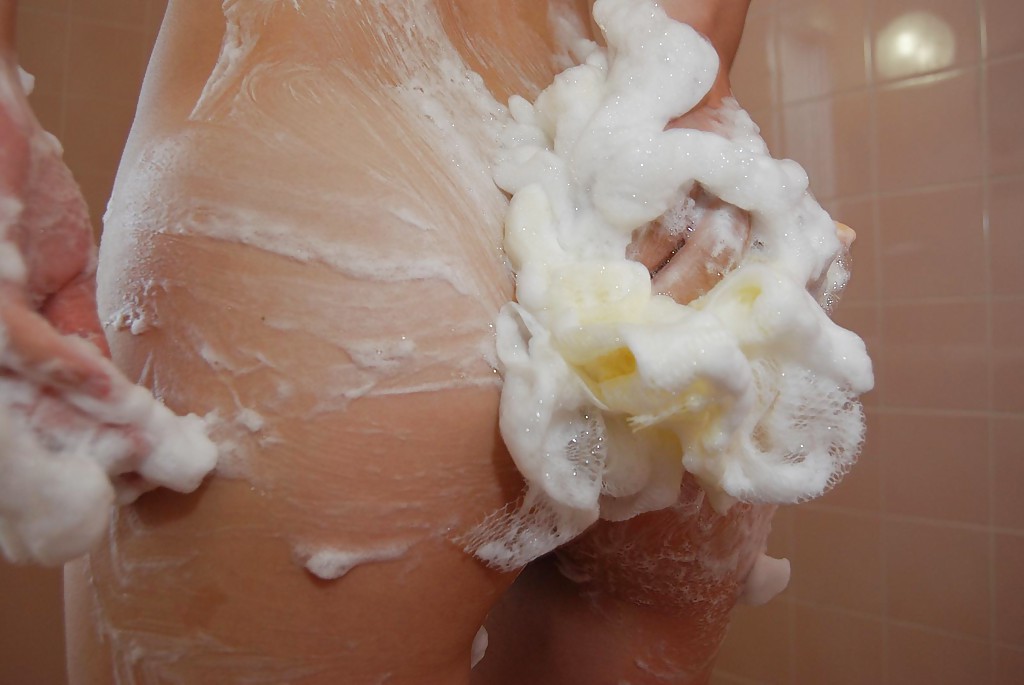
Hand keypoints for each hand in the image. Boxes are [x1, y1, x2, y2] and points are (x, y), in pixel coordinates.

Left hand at [0, 55, 214, 565]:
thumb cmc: (14, 186)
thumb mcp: (60, 272)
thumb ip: (74, 335)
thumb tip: (107, 393)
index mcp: (10, 341)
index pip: (46, 406)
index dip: (86, 442)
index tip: (131, 468)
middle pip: (32, 415)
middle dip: (88, 451)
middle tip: (137, 482)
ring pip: (26, 396)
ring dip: (83, 431)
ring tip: (136, 462)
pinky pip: (25, 346)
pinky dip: (70, 373)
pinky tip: (110, 397)